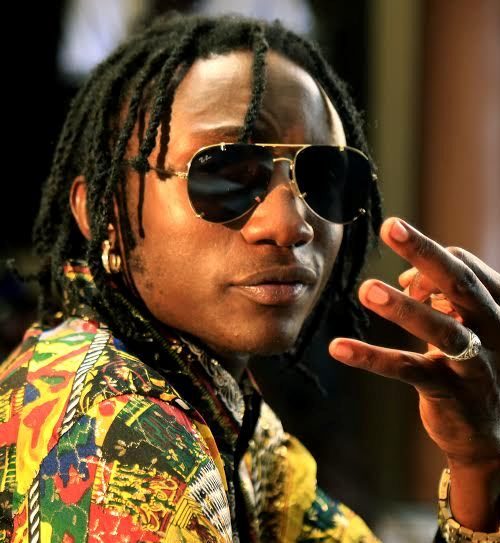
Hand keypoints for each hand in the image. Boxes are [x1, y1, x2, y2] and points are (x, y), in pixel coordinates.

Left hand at [329, 217, 499, 528]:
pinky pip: (408, 370)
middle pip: (460, 284)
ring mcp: (476, 364)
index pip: (465, 267)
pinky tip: (337, 348)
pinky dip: (371, 358)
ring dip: (403, 307)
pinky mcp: (451, 392)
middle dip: (425, 253)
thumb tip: (405, 278)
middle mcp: (496, 331)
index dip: (430, 261)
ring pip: (441, 329)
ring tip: (366, 289)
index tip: (404, 274)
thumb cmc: (476, 367)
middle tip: (390, 226)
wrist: (495, 434)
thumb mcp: (467, 327)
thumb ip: (441, 297)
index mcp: (498, 307)